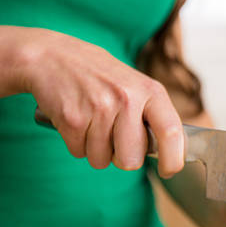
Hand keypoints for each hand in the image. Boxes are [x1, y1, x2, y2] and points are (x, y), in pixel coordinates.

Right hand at [1, 26, 183, 177]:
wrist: (52, 56)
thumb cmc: (101, 76)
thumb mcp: (136, 86)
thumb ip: (152, 116)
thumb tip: (171, 154)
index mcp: (150, 91)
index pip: (171, 132)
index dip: (173, 159)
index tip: (168, 171)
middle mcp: (127, 98)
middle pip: (132, 160)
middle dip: (122, 158)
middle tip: (115, 138)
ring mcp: (99, 108)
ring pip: (102, 160)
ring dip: (96, 151)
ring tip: (93, 123)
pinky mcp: (72, 118)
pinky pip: (79, 153)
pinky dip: (77, 144)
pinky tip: (78, 121)